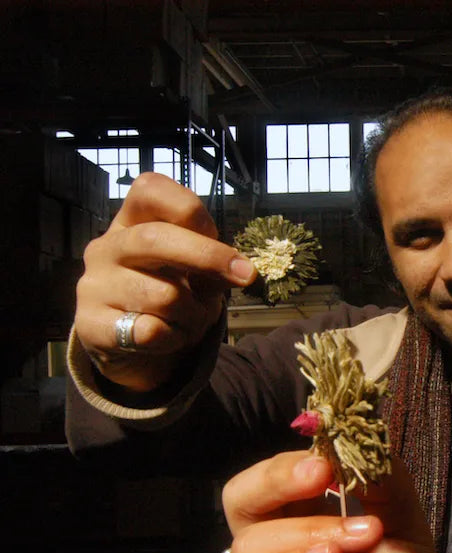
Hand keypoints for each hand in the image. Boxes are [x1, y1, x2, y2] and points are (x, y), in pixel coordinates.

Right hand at [74, 172, 255, 391]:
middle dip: (208, 256)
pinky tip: (167, 338)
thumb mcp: (197, 276)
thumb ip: (213, 265)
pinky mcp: (92, 325)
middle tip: (245, 275)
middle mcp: (106, 248)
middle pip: (154, 238)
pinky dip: (174, 339)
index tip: (215, 232)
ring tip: (189, 320)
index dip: (189, 209)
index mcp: (131, 223)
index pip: (149, 190)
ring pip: (164, 295)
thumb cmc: (170, 298)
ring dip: (194, 314)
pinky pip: (150, 331)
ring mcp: (93, 285)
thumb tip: (241, 270)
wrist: (137, 349)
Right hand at [219, 452, 451, 552]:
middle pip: (241, 501)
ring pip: (246, 547)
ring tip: (359, 541)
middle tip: (323, 476)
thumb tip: (364, 433)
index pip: (275, 481)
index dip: (296, 460)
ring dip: (306, 533)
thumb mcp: (405, 530)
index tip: (333, 453)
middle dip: (279, 479)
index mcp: (302, 529)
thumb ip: (384, 482)